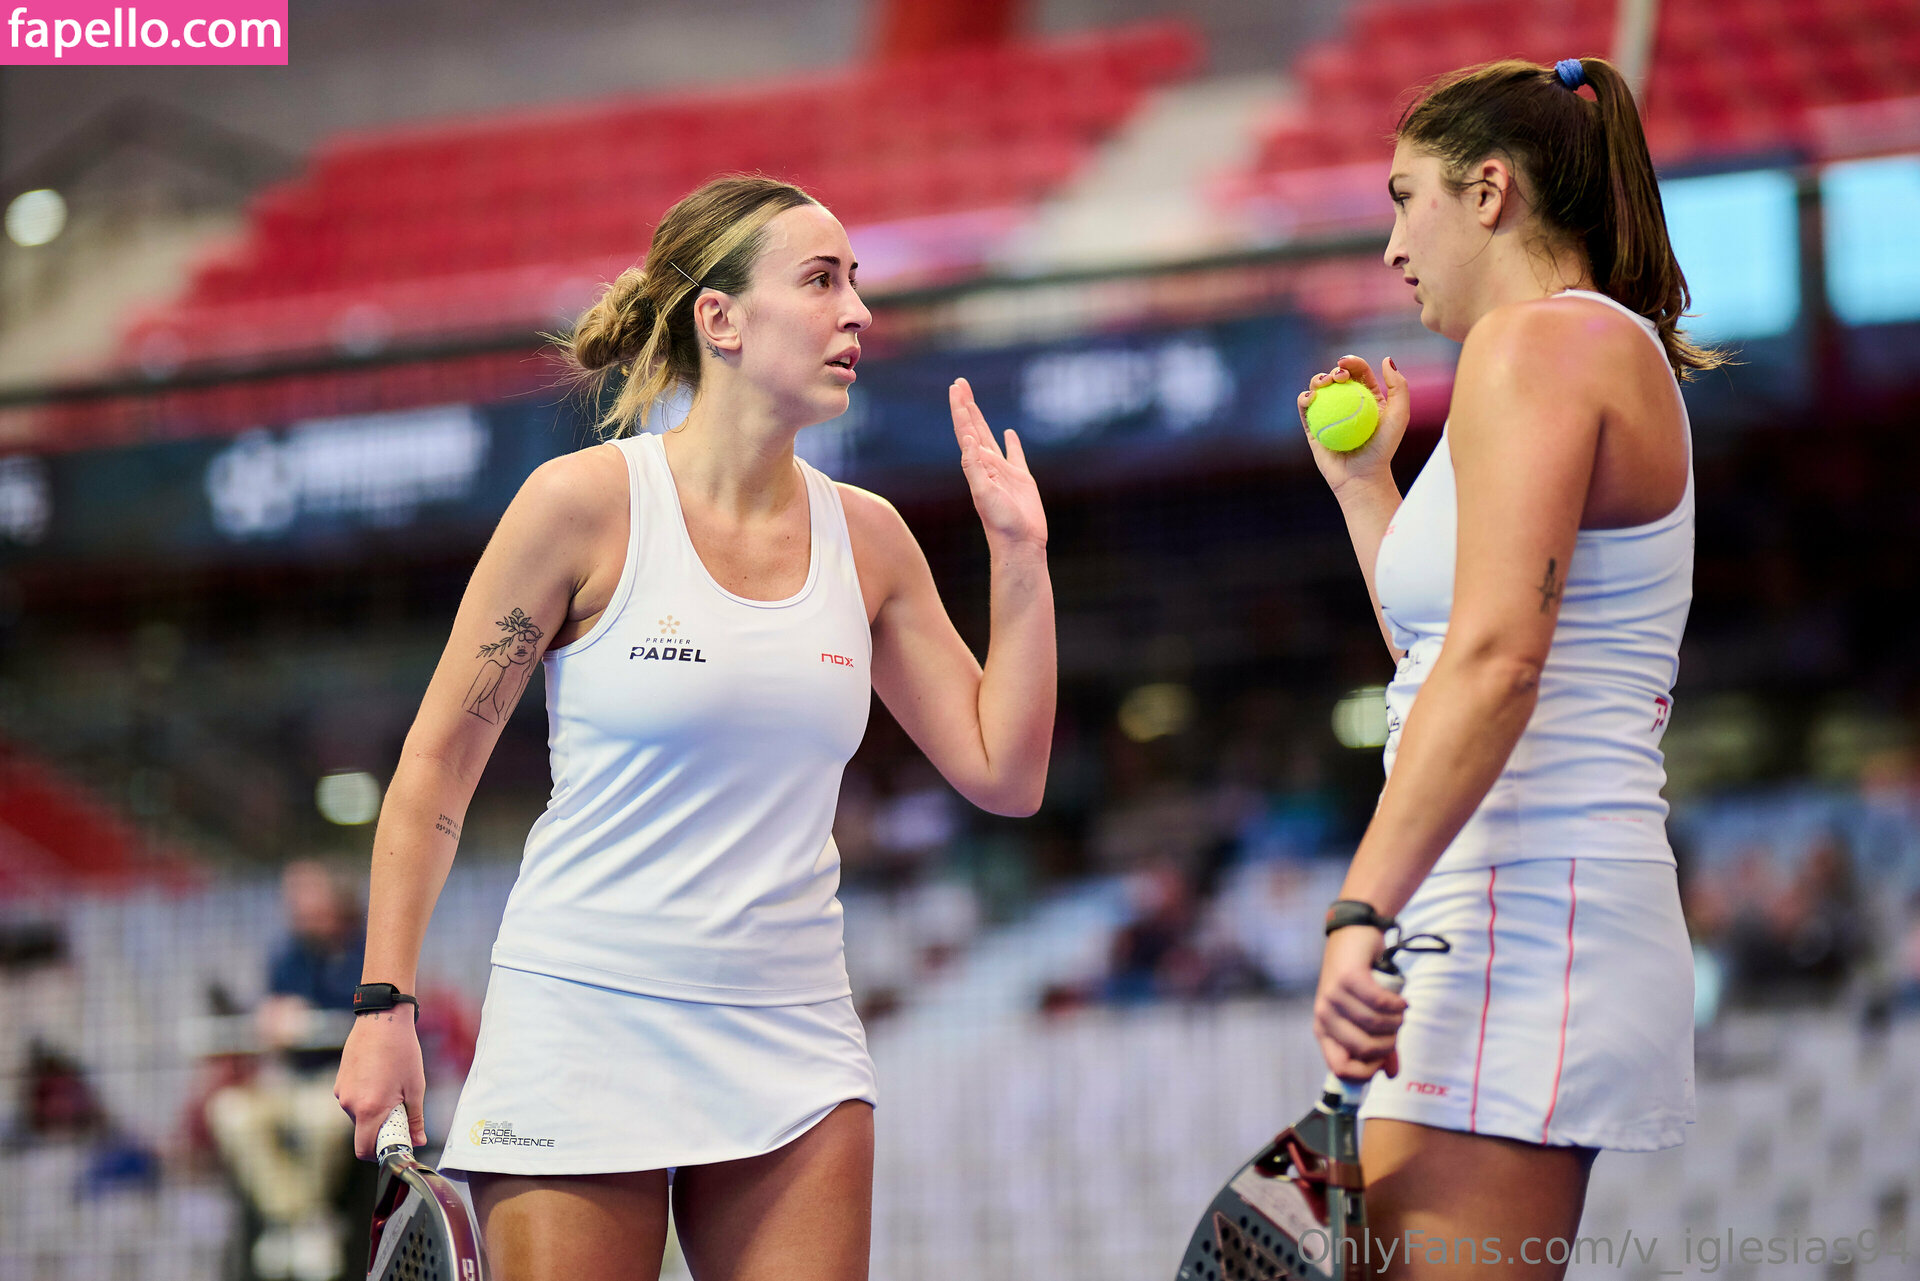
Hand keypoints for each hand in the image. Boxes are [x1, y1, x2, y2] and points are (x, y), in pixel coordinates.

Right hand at [334, 1011, 426, 1159]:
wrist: (381, 1020)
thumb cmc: (402, 1052)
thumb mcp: (415, 1087)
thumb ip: (415, 1119)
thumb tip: (418, 1141)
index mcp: (369, 1109)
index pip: (364, 1149)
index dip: (378, 1154)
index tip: (394, 1145)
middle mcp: (349, 1104)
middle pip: (362, 1131)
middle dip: (380, 1128)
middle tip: (400, 1110)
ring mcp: (341, 1092)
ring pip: (358, 1114)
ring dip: (373, 1110)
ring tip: (391, 1086)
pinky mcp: (339, 1081)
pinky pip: (352, 1099)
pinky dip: (365, 1096)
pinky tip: (380, 1076)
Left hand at [951, 378, 1045, 549]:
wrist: (1019, 545)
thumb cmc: (1001, 523)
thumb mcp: (984, 494)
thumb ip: (974, 467)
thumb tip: (967, 439)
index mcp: (977, 466)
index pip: (965, 431)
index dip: (960, 409)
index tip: (956, 388)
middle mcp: (988, 465)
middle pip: (973, 428)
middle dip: (966, 405)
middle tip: (960, 383)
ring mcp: (1004, 471)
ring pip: (991, 437)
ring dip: (981, 418)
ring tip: (973, 402)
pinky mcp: (1021, 479)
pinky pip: (1016, 455)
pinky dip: (1012, 443)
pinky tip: (1010, 433)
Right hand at [1297, 355, 1410, 495]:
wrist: (1361, 477)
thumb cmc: (1383, 449)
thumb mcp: (1399, 415)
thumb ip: (1398, 386)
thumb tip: (1384, 359)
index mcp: (1367, 398)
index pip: (1358, 373)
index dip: (1351, 362)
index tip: (1346, 363)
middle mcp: (1346, 404)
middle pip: (1337, 378)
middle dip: (1334, 369)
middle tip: (1338, 376)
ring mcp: (1328, 415)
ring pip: (1318, 389)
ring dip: (1317, 379)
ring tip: (1323, 384)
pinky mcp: (1312, 427)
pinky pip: (1305, 409)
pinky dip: (1304, 399)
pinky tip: (1310, 397)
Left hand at [1313, 926, 1406, 1081]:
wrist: (1355, 936)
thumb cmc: (1362, 981)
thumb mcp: (1367, 1017)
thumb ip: (1379, 1047)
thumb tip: (1390, 1075)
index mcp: (1324, 1031)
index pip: (1340, 1069)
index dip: (1367, 1072)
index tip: (1384, 1060)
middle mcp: (1324, 1016)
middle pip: (1364, 1049)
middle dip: (1389, 1043)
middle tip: (1396, 1027)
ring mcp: (1333, 996)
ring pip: (1375, 1024)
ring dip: (1396, 1020)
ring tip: (1399, 1010)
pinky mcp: (1348, 977)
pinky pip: (1380, 1002)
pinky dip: (1397, 1004)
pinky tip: (1401, 1000)